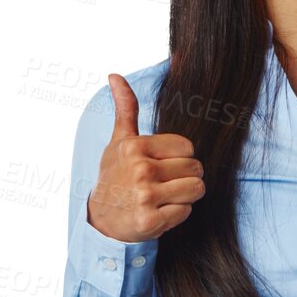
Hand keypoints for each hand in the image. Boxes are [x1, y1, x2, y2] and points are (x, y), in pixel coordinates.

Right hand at [87, 73, 205, 242]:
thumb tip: (114, 75)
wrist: (100, 220)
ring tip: (163, 198)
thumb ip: (125, 109)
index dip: (179, 158)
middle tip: (162, 185)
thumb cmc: (114, 177)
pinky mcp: (150, 221)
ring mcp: (145, 197)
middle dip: (184, 177)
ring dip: (184, 196)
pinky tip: (157, 213)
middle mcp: (140, 170)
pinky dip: (176, 215)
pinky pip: (186, 211)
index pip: (187, 147)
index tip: (160, 166)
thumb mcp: (118, 142)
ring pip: (196, 189)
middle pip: (195, 168)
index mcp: (135, 147)